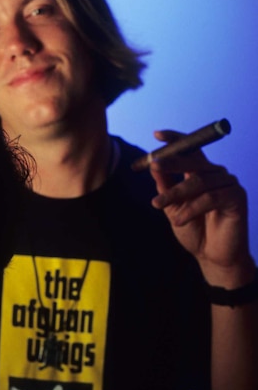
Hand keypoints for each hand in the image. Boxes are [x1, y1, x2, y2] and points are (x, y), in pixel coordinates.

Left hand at [148, 129, 252, 284]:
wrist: (211, 255)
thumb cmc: (193, 229)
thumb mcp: (172, 206)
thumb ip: (165, 185)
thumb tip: (153, 164)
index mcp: (200, 172)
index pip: (190, 150)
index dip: (175, 140)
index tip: (157, 134)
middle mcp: (216, 174)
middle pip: (193, 161)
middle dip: (171, 162)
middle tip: (152, 164)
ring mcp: (228, 184)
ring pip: (198, 181)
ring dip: (175, 194)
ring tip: (157, 205)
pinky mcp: (237, 197)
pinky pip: (211, 197)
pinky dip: (192, 208)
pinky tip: (179, 219)